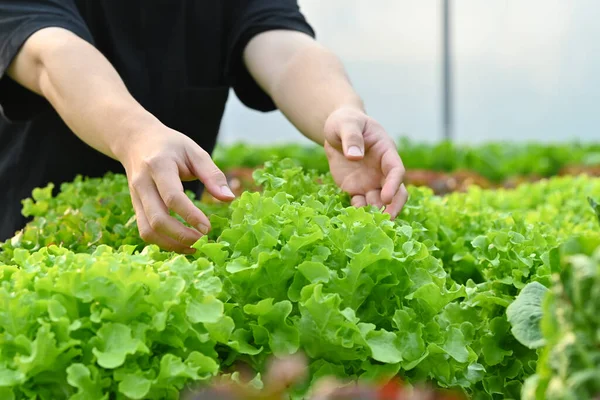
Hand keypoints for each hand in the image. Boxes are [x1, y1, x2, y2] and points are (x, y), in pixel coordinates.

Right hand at [119, 122, 234, 252]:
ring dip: (171, 244)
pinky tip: (181, 244)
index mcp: (158, 166)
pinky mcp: (135, 207)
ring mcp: (135, 197)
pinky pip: (145, 231)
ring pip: (147, 230)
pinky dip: (163, 242)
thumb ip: (212, 174)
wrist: (136, 140)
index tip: (208, 227)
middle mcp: (142, 183)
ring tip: (194, 248)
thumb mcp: (194, 152)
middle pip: (157, 219)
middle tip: (203, 241)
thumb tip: (229, 198)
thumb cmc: (171, 146)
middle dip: (181, 236)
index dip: (190, 215)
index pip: (172, 196)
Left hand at [324, 107, 407, 218]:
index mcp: (386, 151)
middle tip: (387, 220)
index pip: (396, 170)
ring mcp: (371, 181)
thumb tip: (355, 156)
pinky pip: (361, 203)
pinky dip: (359, 212)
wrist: (336, 130)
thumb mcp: (346, 124)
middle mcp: (382, 170)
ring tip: (370, 225)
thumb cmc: (346, 122)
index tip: (387, 197)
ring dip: (376, 213)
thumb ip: (351, 137)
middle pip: (396, 191)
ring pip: (379, 201)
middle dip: (394, 206)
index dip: (394, 184)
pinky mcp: (357, 189)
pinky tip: (354, 218)